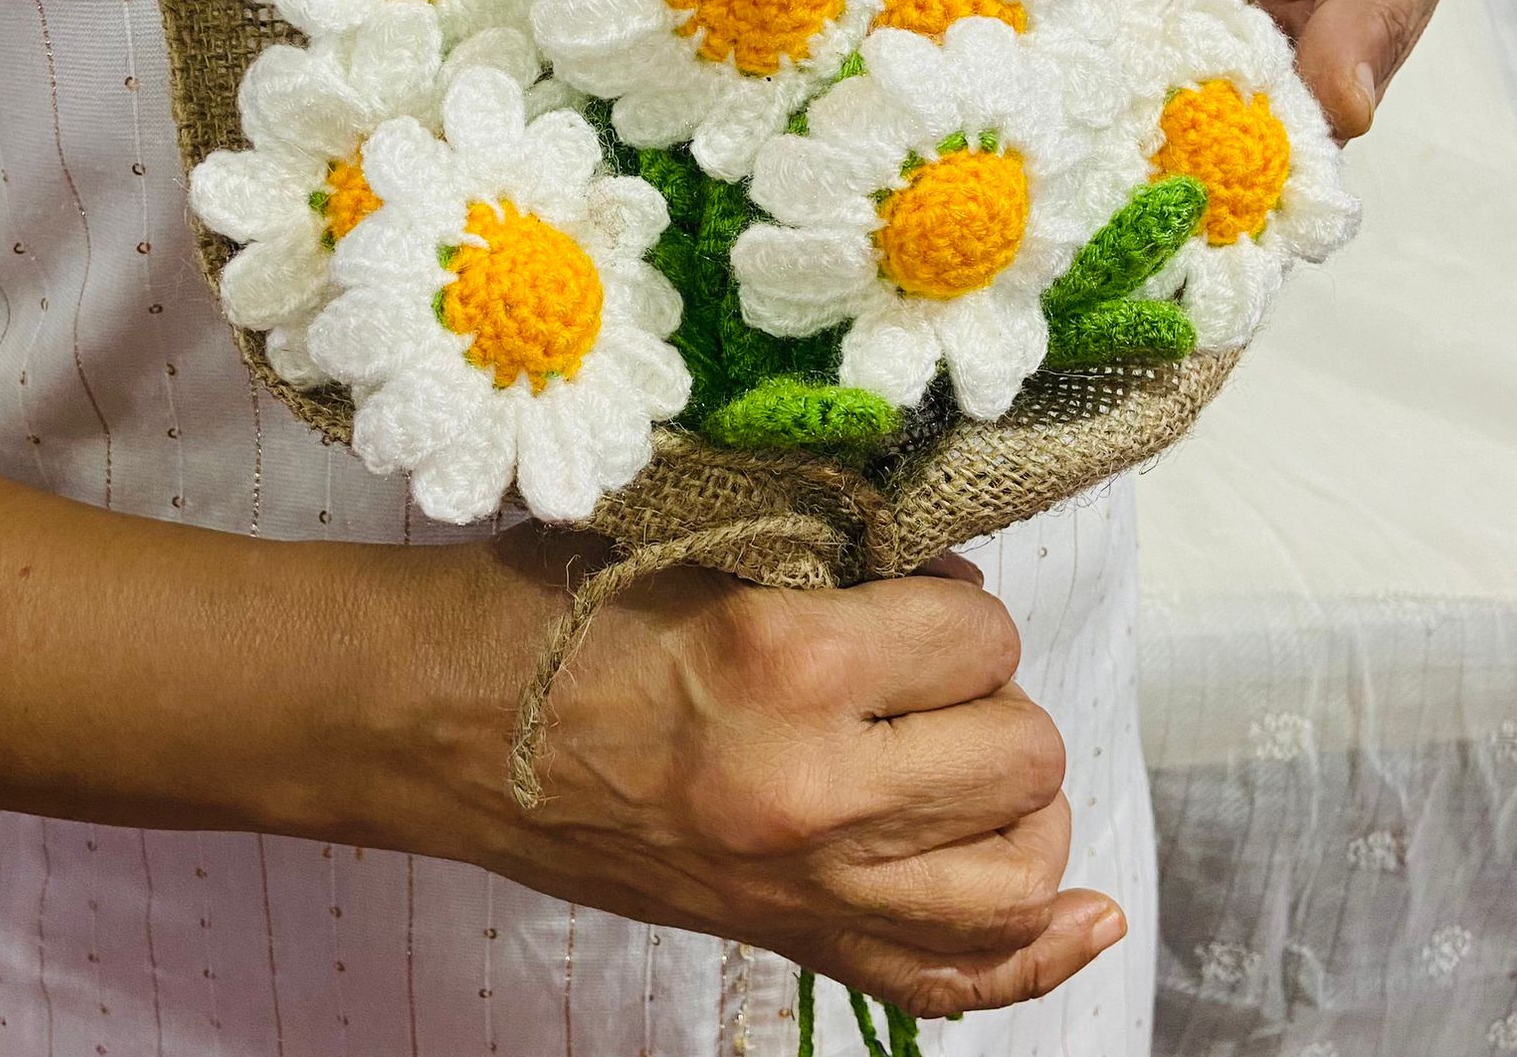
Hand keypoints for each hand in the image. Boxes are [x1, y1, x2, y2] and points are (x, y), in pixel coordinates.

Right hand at [0, 452, 1120, 1019]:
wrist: (435, 720)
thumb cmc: (549, 603)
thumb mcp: (698, 535)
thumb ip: (831, 554)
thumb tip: (944, 575)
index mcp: (786, 656)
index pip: (980, 632)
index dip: (959, 602)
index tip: (915, 594)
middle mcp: (814, 788)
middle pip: (1018, 751)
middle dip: (988, 693)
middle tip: (925, 667)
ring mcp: (801, 885)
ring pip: (1013, 870)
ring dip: (1015, 802)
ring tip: (971, 755)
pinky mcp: (778, 938)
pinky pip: (946, 981)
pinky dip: (1029, 955)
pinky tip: (1081, 913)